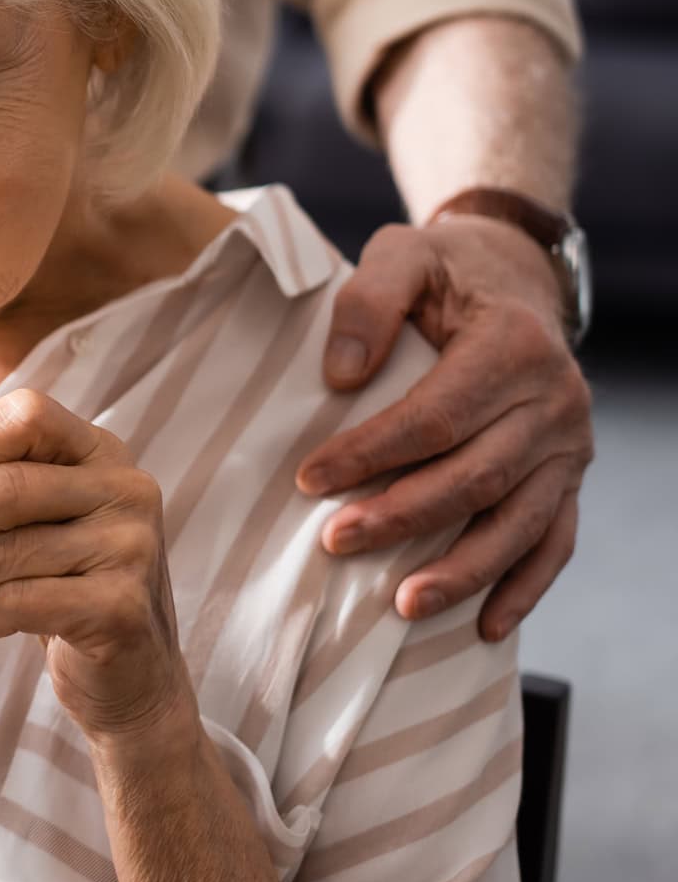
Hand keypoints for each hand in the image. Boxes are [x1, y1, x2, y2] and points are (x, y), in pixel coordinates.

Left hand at [0, 390, 188, 739]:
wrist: (131, 679)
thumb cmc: (64, 587)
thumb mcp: (34, 520)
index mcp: (101, 452)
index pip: (26, 413)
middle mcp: (127, 489)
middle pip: (2, 488)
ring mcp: (131, 546)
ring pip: (1, 552)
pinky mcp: (121, 607)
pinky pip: (16, 600)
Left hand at [299, 217, 592, 640]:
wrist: (514, 278)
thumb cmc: (443, 273)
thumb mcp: (400, 255)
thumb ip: (367, 301)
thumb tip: (340, 377)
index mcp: (513, 346)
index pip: (436, 417)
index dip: (372, 453)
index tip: (310, 478)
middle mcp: (554, 401)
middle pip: (475, 477)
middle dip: (404, 517)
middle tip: (335, 541)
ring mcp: (570, 447)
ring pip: (518, 524)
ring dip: (462, 571)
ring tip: (404, 605)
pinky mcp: (570, 477)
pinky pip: (555, 543)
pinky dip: (523, 589)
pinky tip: (484, 626)